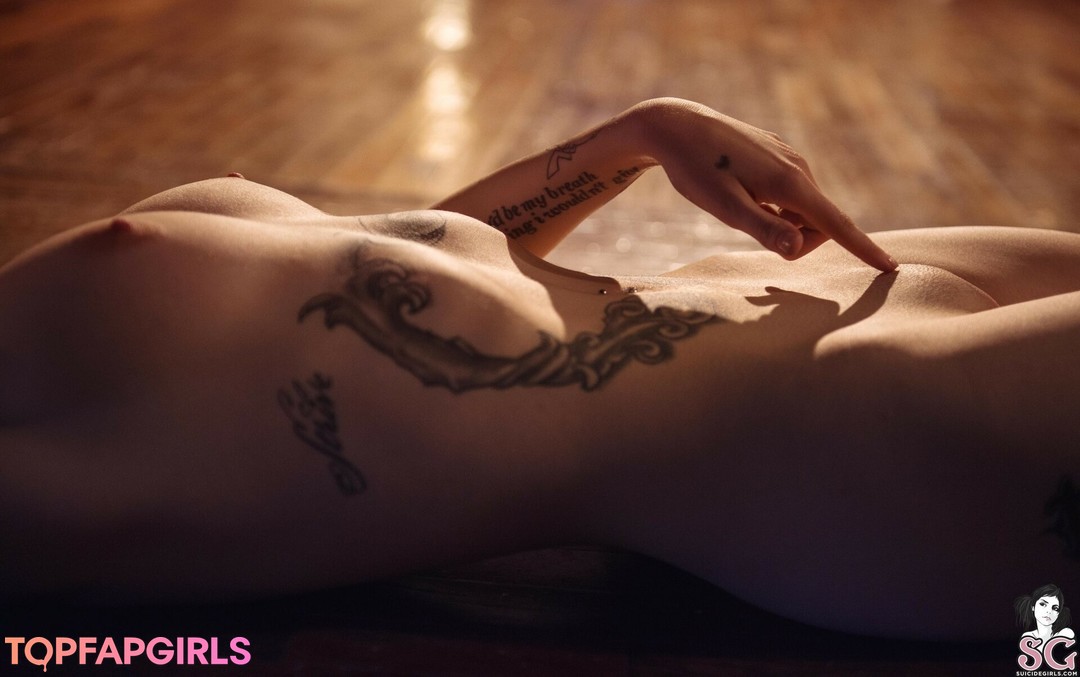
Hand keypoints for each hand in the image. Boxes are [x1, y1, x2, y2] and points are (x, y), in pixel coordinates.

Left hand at [635, 98, 896, 271]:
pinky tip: (741, 193)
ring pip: (803, 208)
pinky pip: (790, 192)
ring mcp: (788, 158)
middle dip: (797, 239)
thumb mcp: (724, 207)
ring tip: (738, 207)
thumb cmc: (695, 170)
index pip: (835, 224)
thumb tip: (798, 250)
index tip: (890, 268)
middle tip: (749, 230)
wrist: (676, 125)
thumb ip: (762, 229)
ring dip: (782, 223)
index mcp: (789, 183)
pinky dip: (775, 207)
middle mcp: (797, 168)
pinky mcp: (776, 154)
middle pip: (818, 223)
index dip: (862, 248)